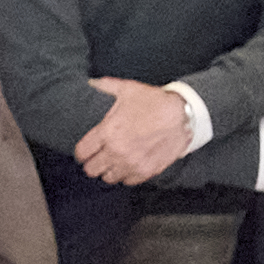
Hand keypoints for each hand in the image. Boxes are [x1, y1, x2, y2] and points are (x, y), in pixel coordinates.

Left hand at [78, 86, 207, 184]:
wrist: (182, 115)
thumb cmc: (154, 102)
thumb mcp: (128, 89)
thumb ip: (106, 86)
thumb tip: (91, 81)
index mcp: (107, 132)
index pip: (82, 153)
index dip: (82, 152)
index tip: (85, 151)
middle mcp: (116, 151)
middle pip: (91, 170)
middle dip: (93, 163)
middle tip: (99, 157)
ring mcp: (132, 163)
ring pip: (108, 178)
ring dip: (109, 170)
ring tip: (114, 162)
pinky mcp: (146, 171)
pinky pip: (127, 181)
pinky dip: (126, 175)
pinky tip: (128, 165)